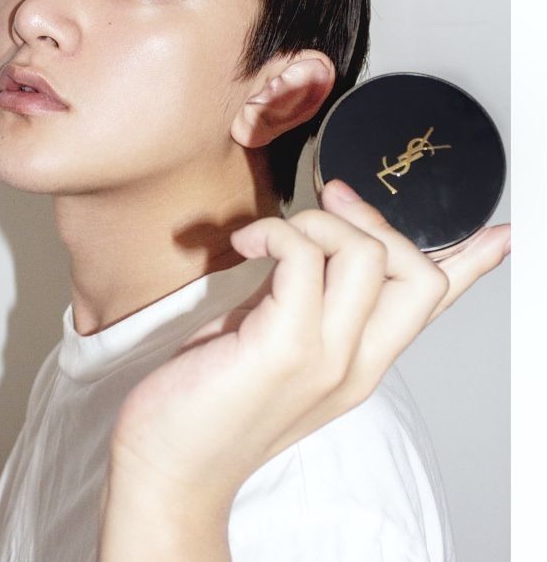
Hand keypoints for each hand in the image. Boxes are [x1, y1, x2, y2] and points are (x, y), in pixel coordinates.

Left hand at [99, 179, 509, 558]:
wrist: (169, 468)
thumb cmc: (212, 399)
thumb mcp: (274, 341)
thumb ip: (307, 298)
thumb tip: (313, 247)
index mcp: (361, 362)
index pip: (431, 308)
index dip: (469, 265)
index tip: (500, 235)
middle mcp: (356, 364)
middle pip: (417, 273)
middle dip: (373, 218)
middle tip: (327, 200)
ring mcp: (326, 358)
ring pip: (365, 253)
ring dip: (315, 221)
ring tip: (270, 236)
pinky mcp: (283, 348)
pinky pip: (301, 256)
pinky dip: (273, 232)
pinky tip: (245, 244)